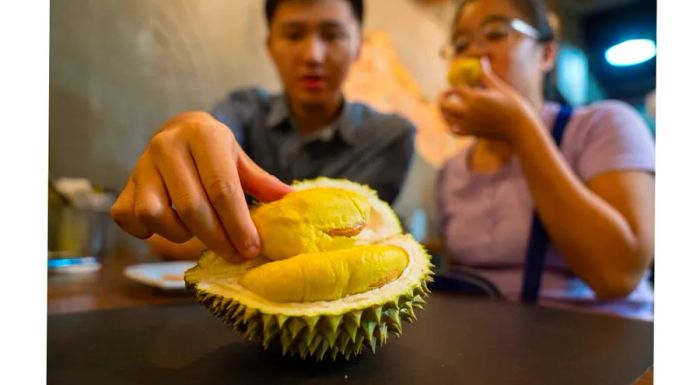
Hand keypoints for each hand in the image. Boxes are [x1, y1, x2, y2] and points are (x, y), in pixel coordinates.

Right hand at [111, 111, 292, 261]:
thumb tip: (293, 201)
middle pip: (193, 207)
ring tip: (201, 234)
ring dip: (182, 235)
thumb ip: (262, 182)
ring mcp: (141, 165)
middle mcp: (167, 146)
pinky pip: (129, 218)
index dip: (238, 224)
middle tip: (237, 255)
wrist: (177, 131)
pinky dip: (148, 233)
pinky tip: (170, 229)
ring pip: (157, 215)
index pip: (222, 188)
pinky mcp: (124, 185)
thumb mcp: (238, 159)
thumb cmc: (213, 151)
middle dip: (219, 239)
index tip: (253, 248)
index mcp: (203, 135)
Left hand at [438, 57, 539, 144]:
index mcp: (476, 98)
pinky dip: (449, 125)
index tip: (455, 87)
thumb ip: (486, 75)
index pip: (456, 90)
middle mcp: (469, 112)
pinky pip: (453, 130)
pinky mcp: (471, 134)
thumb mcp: (500, 87)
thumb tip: (483, 60)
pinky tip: (451, 121)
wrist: (520, 129)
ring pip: (446, 118)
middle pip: (445, 105)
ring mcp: (468, 124)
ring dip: (443, 111)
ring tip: (446, 106)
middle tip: (444, 94)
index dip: (454, 88)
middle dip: (442, 98)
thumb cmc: (513, 106)